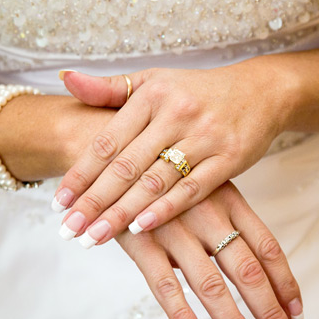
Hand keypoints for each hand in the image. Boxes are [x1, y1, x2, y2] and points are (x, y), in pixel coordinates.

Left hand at [53, 65, 281, 246]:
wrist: (261, 91)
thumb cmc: (199, 90)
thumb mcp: (155, 80)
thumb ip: (110, 88)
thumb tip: (66, 80)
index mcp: (151, 97)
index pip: (107, 142)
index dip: (80, 174)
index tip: (58, 202)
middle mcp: (175, 115)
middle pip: (125, 166)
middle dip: (93, 202)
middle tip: (68, 230)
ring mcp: (204, 137)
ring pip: (155, 182)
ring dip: (122, 213)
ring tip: (94, 237)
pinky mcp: (229, 158)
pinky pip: (193, 189)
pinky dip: (166, 210)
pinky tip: (141, 229)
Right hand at [115, 182, 302, 318]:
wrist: (112, 155)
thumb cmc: (165, 176)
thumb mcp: (204, 187)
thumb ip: (225, 222)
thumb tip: (248, 268)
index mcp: (229, 199)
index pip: (267, 247)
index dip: (285, 283)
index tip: (297, 313)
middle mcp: (208, 214)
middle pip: (248, 271)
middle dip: (270, 312)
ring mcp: (175, 228)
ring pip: (211, 285)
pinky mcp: (141, 241)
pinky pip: (165, 286)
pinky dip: (183, 318)